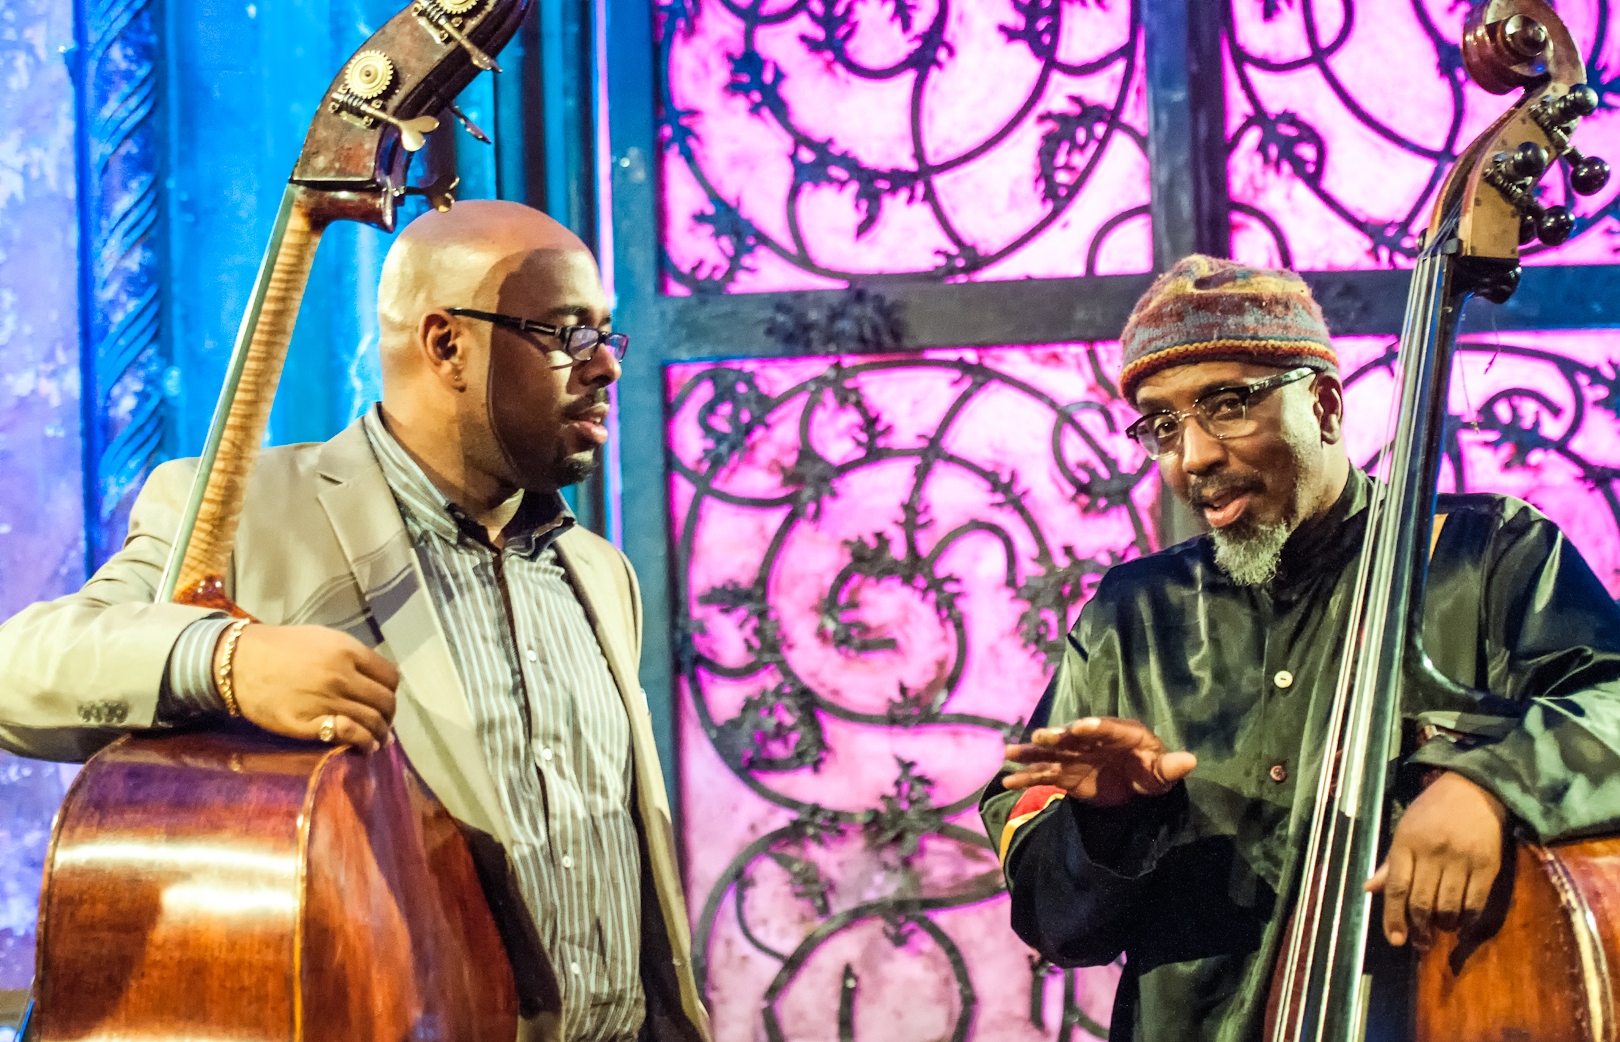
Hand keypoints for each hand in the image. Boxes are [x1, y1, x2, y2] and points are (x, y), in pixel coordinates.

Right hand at [220, 624, 399, 752]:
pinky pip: (349, 735)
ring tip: (378, 740)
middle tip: (384, 723)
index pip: (390, 677)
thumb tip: (375, 680)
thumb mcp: (323, 639)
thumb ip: (352, 656)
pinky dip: (363, 743)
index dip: (390, 691)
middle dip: (388, 716)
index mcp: (347, 651)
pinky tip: (363, 747)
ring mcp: (327, 701)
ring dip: (380, 734)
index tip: (385, 699)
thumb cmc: (281, 648)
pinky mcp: (310, 724)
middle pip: (385, 702)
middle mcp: (342, 676)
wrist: (239, 663)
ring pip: (372, 722)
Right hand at [1002, 716, 1196, 806]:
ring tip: (1010, 753)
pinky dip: (1027, 777)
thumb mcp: (1164, 772)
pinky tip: (1008, 780)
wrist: (1133, 782)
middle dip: (1057, 736)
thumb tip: (1190, 761)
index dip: (1094, 727)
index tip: (1080, 726)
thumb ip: (1171, 767)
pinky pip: (1043, 774)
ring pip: (1051, 752)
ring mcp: (1075, 756)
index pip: (1106, 729)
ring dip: (1032, 752)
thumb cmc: (1151, 771)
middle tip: (1041, 737)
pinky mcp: (1064, 773)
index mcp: (1120, 733)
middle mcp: (1092, 739)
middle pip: (1072, 737)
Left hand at [1364, 770, 1507, 946]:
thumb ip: (1390, 863)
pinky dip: (1468, 919)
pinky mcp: (1487, 865)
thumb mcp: (1405, 829)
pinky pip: (1475, 901)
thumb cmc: (1434, 810)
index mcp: (1406, 842)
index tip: (1395, 939)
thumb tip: (1369, 889)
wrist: (1475, 789)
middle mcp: (1432, 851)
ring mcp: (1461, 858)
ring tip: (1441, 929)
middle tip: (1420, 942)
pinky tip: (1463, 924)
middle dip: (1419, 927)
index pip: (1397, 887)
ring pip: (1449, 905)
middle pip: (1422, 901)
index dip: (1393, 917)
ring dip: (1444, 925)